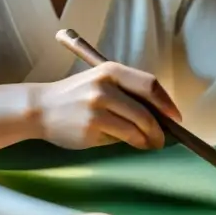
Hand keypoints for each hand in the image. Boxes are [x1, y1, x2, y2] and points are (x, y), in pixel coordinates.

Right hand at [33, 63, 180, 150]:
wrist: (40, 108)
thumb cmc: (75, 96)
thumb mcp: (100, 81)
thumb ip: (126, 91)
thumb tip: (159, 112)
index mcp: (110, 70)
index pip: (149, 84)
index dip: (166, 102)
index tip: (175, 116)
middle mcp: (104, 86)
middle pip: (145, 110)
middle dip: (159, 127)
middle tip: (164, 138)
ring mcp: (97, 107)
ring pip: (135, 127)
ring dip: (148, 139)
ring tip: (151, 143)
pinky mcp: (91, 127)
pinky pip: (121, 137)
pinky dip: (133, 143)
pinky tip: (135, 144)